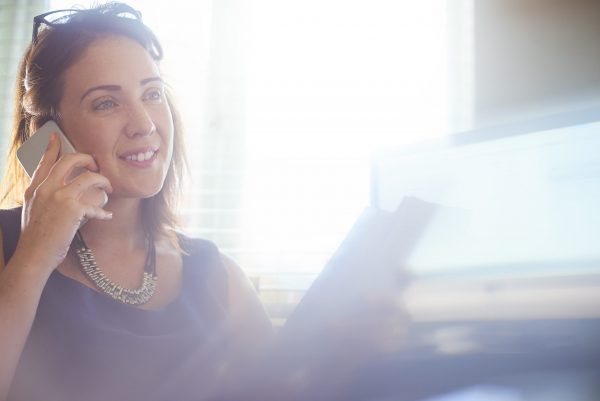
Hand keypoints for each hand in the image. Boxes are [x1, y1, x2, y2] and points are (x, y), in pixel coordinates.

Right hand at [16, 132, 112, 272]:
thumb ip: (43, 196)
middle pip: (70, 160)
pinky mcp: (73, 210)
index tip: (57, 136)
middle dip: (88, 159)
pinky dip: (104, 212)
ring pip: (89, 177)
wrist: (34, 254)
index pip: (45, 161)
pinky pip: (96, 205)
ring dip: (104, 182)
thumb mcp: (33, 210)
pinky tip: (107, 216)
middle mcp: (46, 188)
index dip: (52, 146)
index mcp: (35, 188)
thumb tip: (56, 189)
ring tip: (108, 190)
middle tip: (96, 166)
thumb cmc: (36, 236)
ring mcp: (60, 197)